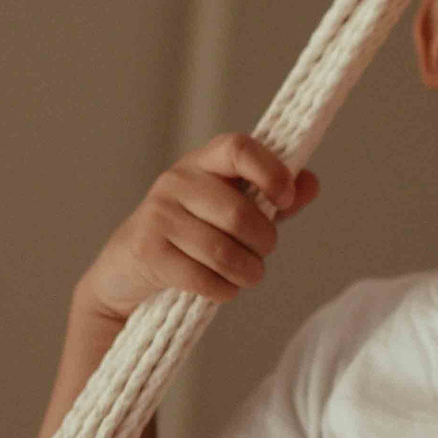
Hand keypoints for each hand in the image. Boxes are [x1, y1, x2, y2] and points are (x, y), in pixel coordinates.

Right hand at [80, 133, 320, 324]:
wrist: (127, 269)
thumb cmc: (191, 234)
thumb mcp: (233, 209)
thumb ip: (273, 197)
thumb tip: (311, 183)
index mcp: (203, 162)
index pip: (238, 148)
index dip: (270, 171)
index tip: (286, 198)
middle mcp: (177, 180)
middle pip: (239, 213)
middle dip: (263, 243)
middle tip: (262, 253)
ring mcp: (158, 214)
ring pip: (222, 251)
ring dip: (247, 272)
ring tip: (248, 276)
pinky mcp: (148, 250)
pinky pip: (202, 278)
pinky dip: (223, 290)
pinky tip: (223, 288)